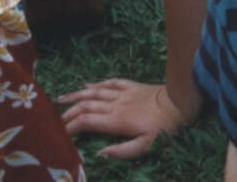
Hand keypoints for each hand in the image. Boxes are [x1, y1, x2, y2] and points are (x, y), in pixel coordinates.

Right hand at [59, 78, 192, 159]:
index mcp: (117, 120)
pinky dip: (97, 84)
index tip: (57, 132)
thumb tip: (99, 153)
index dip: (70, 126)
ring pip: (96, 91)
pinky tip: (88, 85)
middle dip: (68, 112)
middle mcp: (117, 104)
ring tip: (61, 99)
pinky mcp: (133, 85)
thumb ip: (122, 151)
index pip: (87, 121)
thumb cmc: (166, 127)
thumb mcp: (147, 146)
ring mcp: (124, 92)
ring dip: (77, 95)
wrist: (182, 101)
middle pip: (86, 105)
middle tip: (53, 119)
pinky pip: (111, 82)